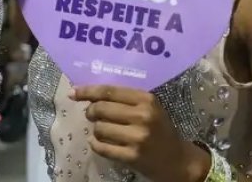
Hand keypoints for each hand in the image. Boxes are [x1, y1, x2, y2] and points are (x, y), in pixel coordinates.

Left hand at [71, 85, 209, 181]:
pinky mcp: (132, 156)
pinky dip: (96, 144)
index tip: (73, 93)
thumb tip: (90, 96)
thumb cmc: (160, 130)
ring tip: (103, 131)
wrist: (178, 160)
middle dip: (90, 112)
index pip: (110, 91)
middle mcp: (142, 116)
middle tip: (91, 115)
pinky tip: (99, 143)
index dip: (88, 91)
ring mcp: (137, 137)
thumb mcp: (150, 108)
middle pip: (101, 109)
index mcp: (146, 100)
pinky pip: (102, 147)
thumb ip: (125, 100)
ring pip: (100, 128)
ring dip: (96, 130)